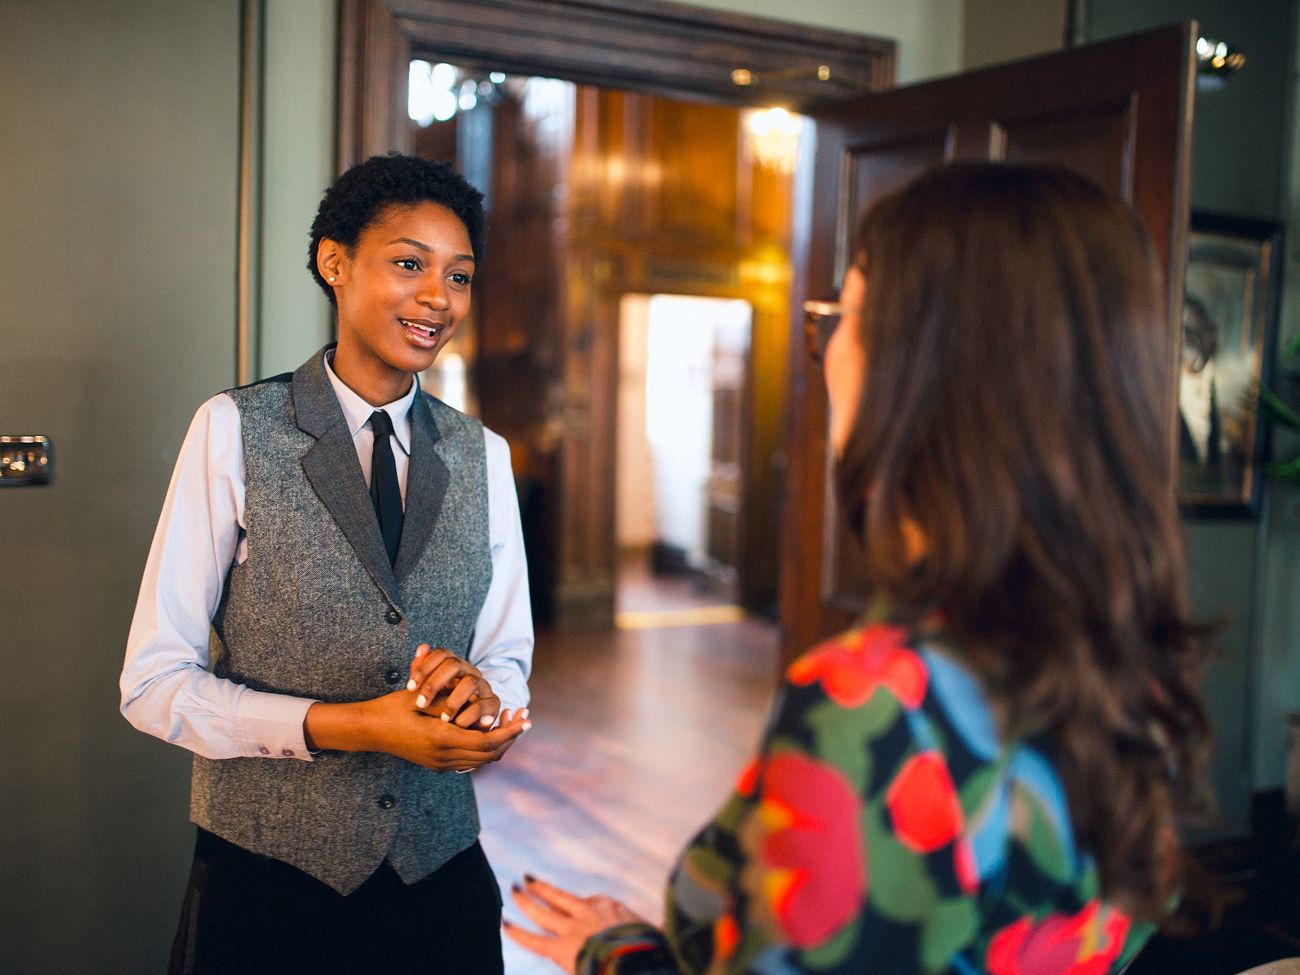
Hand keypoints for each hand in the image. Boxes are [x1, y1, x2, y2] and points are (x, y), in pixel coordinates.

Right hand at [305, 694, 530, 770]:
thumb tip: (479, 695)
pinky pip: (469, 760)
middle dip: (510, 737)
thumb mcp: (423, 697)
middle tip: (524, 718)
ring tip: (510, 721)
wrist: (368, 729)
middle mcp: (443, 757)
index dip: (510, 731)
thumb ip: (451, 699)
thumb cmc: (393, 707)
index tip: (526, 718)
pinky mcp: (436, 764)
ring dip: (499, 742)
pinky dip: (484, 747)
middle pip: (489, 754)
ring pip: (481, 760)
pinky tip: (487, 728)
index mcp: (441, 740)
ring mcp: (439, 764)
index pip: (487, 741)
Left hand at [406, 643, 500, 728]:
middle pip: (454, 664)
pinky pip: (483, 705)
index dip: (424, 668)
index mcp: (454, 665)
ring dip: (453, 701)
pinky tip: (458, 724)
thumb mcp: (430, 689)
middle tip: (421, 703)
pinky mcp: (493, 703)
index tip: (409, 688)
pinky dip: (470, 715)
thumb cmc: (444, 705)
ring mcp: (483, 686)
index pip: (441, 654)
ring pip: (470, 682)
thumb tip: (422, 648)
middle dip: (434, 684)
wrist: (467, 724)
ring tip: (442, 718)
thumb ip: (422, 671)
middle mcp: (470, 671)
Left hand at [503, 875, 646, 970]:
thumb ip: (659, 927)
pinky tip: (505, 924)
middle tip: (526, 879)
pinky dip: (518, 932)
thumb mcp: (657, 933)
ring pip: (543, 912)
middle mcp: (587, 912)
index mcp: (609, 906)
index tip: (570, 906)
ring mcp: (572, 929)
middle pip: (558, 898)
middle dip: (541, 888)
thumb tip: (670, 921)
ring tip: (512, 890)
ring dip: (525, 901)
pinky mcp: (561, 949)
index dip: (577, 906)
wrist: (636, 961)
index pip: (588, 903)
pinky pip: (534, 940)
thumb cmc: (650, 949)